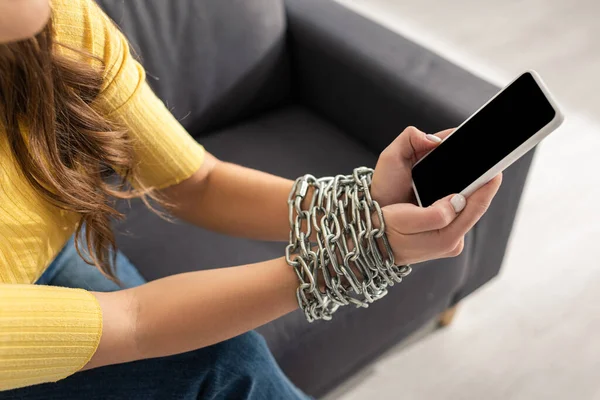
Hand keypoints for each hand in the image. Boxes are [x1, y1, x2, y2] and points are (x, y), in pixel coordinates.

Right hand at [371, 126, 502, 264]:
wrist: (368, 244)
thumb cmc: (383, 229)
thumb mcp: (405, 220)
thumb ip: (436, 213)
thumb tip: (459, 201)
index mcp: (445, 239)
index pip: (474, 208)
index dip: (486, 187)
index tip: (497, 170)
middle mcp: (450, 243)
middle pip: (473, 209)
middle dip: (479, 188)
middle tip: (488, 166)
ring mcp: (446, 242)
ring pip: (465, 211)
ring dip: (469, 193)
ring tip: (475, 175)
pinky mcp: (441, 237)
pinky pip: (455, 214)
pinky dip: (458, 200)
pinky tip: (457, 189)